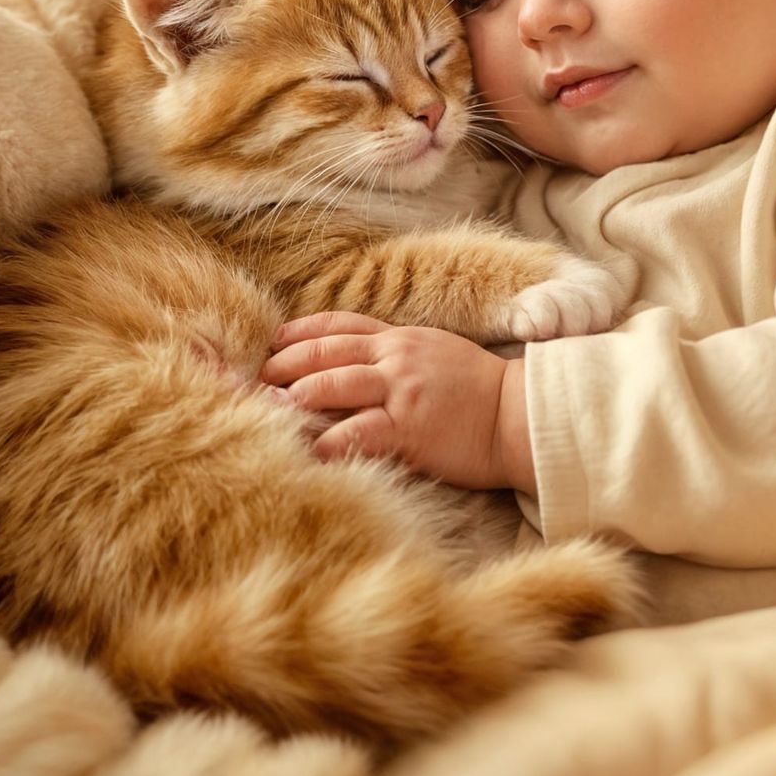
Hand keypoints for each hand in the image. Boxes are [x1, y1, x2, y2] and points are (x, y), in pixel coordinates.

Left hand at [261, 311, 534, 492]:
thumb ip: (399, 354)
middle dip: (286, 364)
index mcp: (402, 339)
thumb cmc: (481, 391)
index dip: (302, 331)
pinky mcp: (409, 427)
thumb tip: (363, 364)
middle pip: (327, 352)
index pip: (341, 325)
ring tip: (267, 406)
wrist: (519, 415)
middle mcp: (396, 358)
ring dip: (296, 395)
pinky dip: (329, 440)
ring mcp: (402, 390)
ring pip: (335, 384)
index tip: (274, 341)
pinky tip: (308, 449)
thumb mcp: (438, 354)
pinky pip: (358, 431)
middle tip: (256, 378)